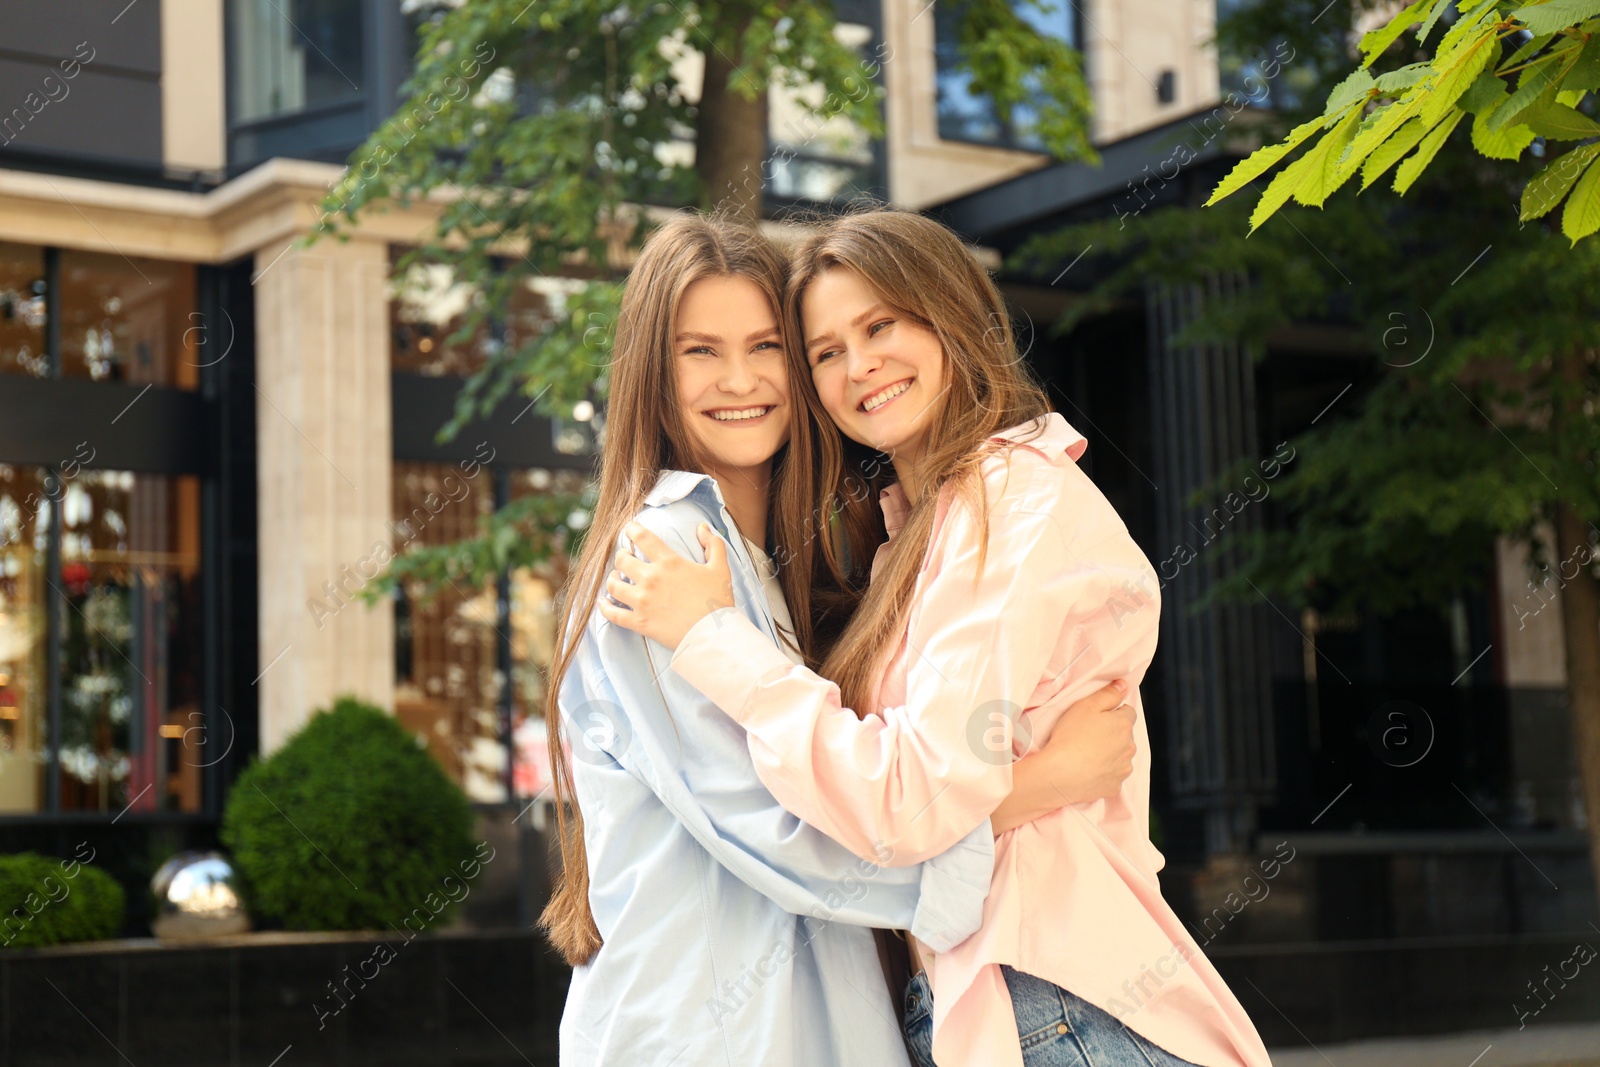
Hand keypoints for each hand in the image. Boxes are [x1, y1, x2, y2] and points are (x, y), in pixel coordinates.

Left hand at [597, 521, 734, 649]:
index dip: (632, 530)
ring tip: (616, 578)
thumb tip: (702, 527)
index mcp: (668, 562)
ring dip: (612, 579)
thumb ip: (713, 544)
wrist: (713, 635)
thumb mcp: (720, 568)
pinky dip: (605, 607)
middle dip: (622, 556)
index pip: (642, 537)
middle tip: (626, 557)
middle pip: (622, 560)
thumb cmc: (717, 601)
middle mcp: (650, 578)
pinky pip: (613, 613)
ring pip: (613, 585)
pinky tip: (604, 602)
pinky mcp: (639, 622)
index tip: (630, 530)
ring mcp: (642, 601)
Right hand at [990, 680, 1134, 835]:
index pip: (1127, 713)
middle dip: (1112, 734)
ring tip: (1087, 755)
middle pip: (1125, 736)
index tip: (1096, 718)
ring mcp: (1123, 769)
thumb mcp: (1086, 706)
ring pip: (1121, 757)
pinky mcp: (1114, 787)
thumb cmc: (1070, 736)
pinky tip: (1088, 771)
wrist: (1059, 773)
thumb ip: (1108, 694)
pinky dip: (1104, 774)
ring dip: (1110, 755)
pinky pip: (1113, 777)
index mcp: (1124, 725)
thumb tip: (1124, 685)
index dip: (1112, 713)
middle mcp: (1129, 747)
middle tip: (1088, 736)